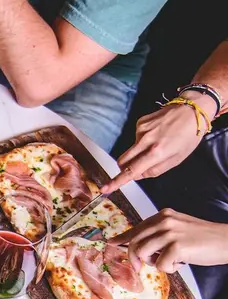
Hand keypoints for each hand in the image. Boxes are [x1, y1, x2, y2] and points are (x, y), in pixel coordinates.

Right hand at [101, 96, 215, 193]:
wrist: (193, 109)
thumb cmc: (188, 137)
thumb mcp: (176, 159)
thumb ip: (155, 170)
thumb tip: (137, 175)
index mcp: (157, 152)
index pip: (132, 170)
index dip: (117, 181)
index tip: (105, 189)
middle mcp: (145, 141)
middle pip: (122, 161)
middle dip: (125, 167)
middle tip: (138, 166)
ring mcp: (141, 130)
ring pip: (130, 150)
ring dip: (138, 152)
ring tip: (157, 144)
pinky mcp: (140, 122)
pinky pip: (135, 138)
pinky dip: (142, 141)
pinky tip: (156, 134)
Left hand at [109, 208, 227, 272]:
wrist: (227, 240)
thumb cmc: (203, 238)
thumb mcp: (178, 229)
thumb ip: (158, 234)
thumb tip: (135, 246)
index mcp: (163, 216)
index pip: (136, 228)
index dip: (122, 238)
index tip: (111, 244)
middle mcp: (164, 221)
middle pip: (134, 242)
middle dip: (133, 259)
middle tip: (139, 268)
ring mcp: (170, 232)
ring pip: (142, 253)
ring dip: (153, 263)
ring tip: (170, 261)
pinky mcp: (177, 246)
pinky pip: (160, 265)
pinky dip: (169, 269)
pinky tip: (182, 263)